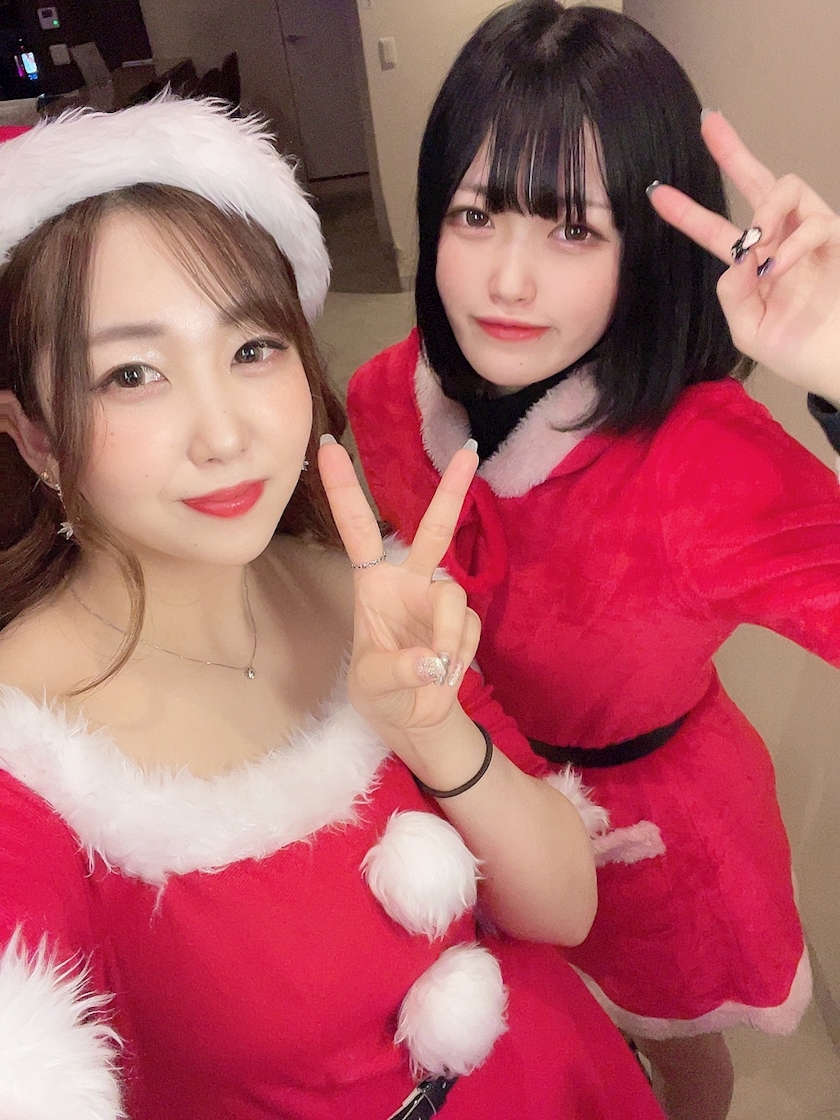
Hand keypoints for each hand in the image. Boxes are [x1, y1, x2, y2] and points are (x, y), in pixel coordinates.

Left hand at [318, 436, 479, 767]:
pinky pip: (468, 632)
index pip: (357, 530)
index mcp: (372, 584)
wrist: (412, 718)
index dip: (344, 490)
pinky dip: (457, 659)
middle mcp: (409, 583)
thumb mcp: (372, 686)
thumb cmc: (378, 691)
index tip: (329, 447)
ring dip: (446, 640)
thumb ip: (398, 672)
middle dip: (451, 491)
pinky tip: (444, 677)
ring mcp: (440, 602)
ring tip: (434, 673)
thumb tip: (431, 661)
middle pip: (434, 531)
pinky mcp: (465, 624)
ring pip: (453, 601)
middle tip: (468, 450)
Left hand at [648, 111, 839, 406]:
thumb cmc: (797, 351)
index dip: (686, 212)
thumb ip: (732, 295)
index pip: (715, 230)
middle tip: (709, 121)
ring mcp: (809, 236)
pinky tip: (779, 270)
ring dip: (764, 212)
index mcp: (752, 265)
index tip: (656, 192)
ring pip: (785, 188)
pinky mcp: (837, 237)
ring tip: (758, 245)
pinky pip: (813, 222)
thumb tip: (736, 255)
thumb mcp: (749, 330)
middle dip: (732, 151)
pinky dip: (792, 245)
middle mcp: (779, 241)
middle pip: (755, 183)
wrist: (837, 361)